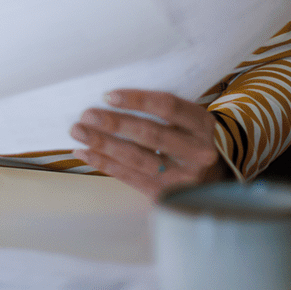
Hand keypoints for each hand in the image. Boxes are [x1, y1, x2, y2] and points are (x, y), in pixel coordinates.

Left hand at [69, 89, 227, 198]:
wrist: (211, 177)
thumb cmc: (185, 137)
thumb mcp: (184, 119)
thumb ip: (158, 110)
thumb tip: (107, 98)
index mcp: (202, 123)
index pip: (168, 107)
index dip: (137, 100)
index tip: (107, 95)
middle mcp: (198, 151)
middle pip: (151, 135)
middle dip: (115, 124)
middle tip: (86, 115)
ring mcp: (184, 176)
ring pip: (138, 159)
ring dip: (104, 145)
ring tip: (78, 132)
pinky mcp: (168, 193)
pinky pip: (131, 178)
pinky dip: (104, 164)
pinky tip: (84, 153)